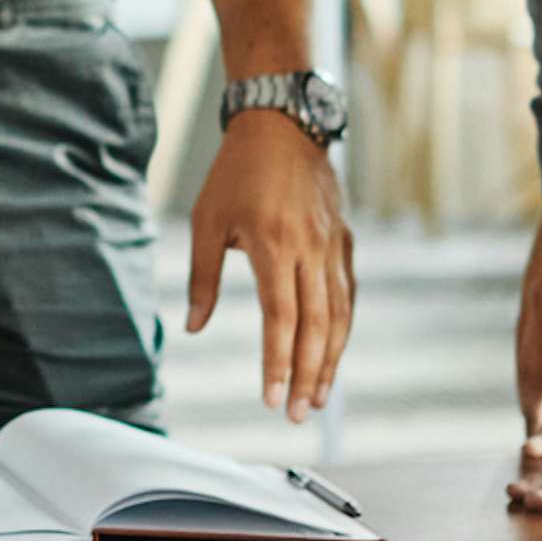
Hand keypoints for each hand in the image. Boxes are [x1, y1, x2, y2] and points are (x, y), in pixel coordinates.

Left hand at [185, 111, 352, 417]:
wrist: (282, 125)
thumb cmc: (236, 173)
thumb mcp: (206, 220)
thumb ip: (201, 277)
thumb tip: (194, 327)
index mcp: (274, 245)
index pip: (280, 318)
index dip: (278, 363)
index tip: (272, 399)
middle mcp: (309, 249)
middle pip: (316, 326)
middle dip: (308, 375)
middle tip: (298, 414)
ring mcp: (332, 245)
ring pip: (339, 315)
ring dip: (330, 360)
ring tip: (318, 398)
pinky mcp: (343, 240)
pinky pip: (347, 295)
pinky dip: (342, 329)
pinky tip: (333, 353)